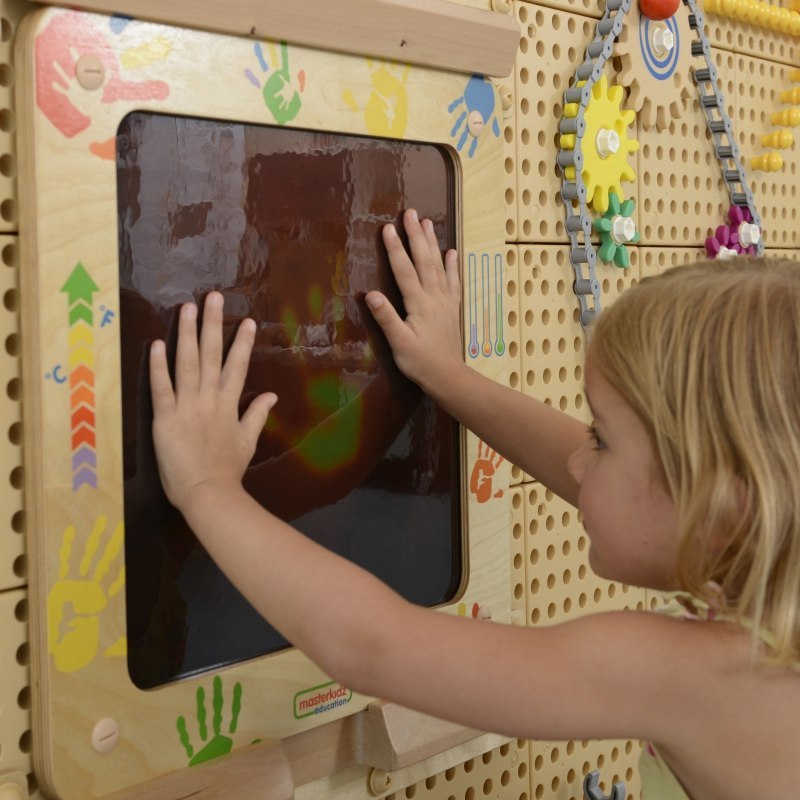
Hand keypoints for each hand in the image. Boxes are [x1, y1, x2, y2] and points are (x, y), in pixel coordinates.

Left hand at [149, 292, 276, 511]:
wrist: (209, 493)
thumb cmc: (228, 469)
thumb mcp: (248, 441)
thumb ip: (257, 414)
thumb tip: (272, 394)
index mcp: (229, 404)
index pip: (237, 366)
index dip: (242, 342)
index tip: (248, 320)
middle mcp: (210, 398)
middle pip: (211, 355)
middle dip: (213, 324)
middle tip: (213, 297)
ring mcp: (187, 406)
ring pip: (187, 363)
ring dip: (187, 334)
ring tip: (187, 308)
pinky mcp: (166, 418)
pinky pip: (162, 387)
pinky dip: (159, 365)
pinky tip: (157, 343)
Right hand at [365, 208, 462, 394]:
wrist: (449, 376)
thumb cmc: (420, 362)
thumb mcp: (399, 343)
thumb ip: (386, 317)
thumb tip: (370, 294)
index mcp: (418, 304)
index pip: (404, 270)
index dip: (394, 248)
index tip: (387, 227)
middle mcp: (434, 297)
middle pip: (424, 260)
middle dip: (416, 235)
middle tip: (410, 212)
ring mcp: (445, 301)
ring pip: (439, 265)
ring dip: (432, 243)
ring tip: (427, 223)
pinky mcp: (452, 308)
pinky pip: (453, 281)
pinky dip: (452, 265)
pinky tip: (451, 252)